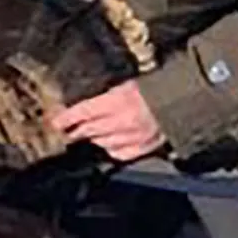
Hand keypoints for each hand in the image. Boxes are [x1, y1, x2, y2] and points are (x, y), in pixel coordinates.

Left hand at [50, 80, 165, 162]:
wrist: (181, 104)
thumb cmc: (154, 90)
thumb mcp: (126, 86)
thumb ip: (106, 97)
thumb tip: (85, 108)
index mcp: (118, 100)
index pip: (84, 111)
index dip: (67, 118)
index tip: (56, 122)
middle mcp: (123, 121)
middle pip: (89, 130)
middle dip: (76, 130)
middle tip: (67, 130)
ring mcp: (132, 137)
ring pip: (101, 142)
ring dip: (94, 137)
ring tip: (90, 132)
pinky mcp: (142, 149)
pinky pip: (117, 152)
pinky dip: (111, 147)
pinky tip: (110, 141)